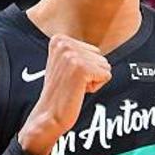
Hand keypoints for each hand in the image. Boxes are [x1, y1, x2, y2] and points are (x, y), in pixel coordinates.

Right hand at [18, 34, 111, 154]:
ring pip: (105, 66)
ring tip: (74, 88)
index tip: (68, 78)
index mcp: (59, 39)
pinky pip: (106, 76)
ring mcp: (72, 55)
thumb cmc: (60, 93)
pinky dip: (96, 87)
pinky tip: (78, 92)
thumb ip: (78, 52)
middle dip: (91, 73)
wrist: (48, 115)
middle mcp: (64, 44)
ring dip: (93, 81)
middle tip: (72, 84)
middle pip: (100, 56)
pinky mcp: (82, 69)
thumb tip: (97, 49)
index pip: (93, 50)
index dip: (85, 67)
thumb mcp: (64, 64)